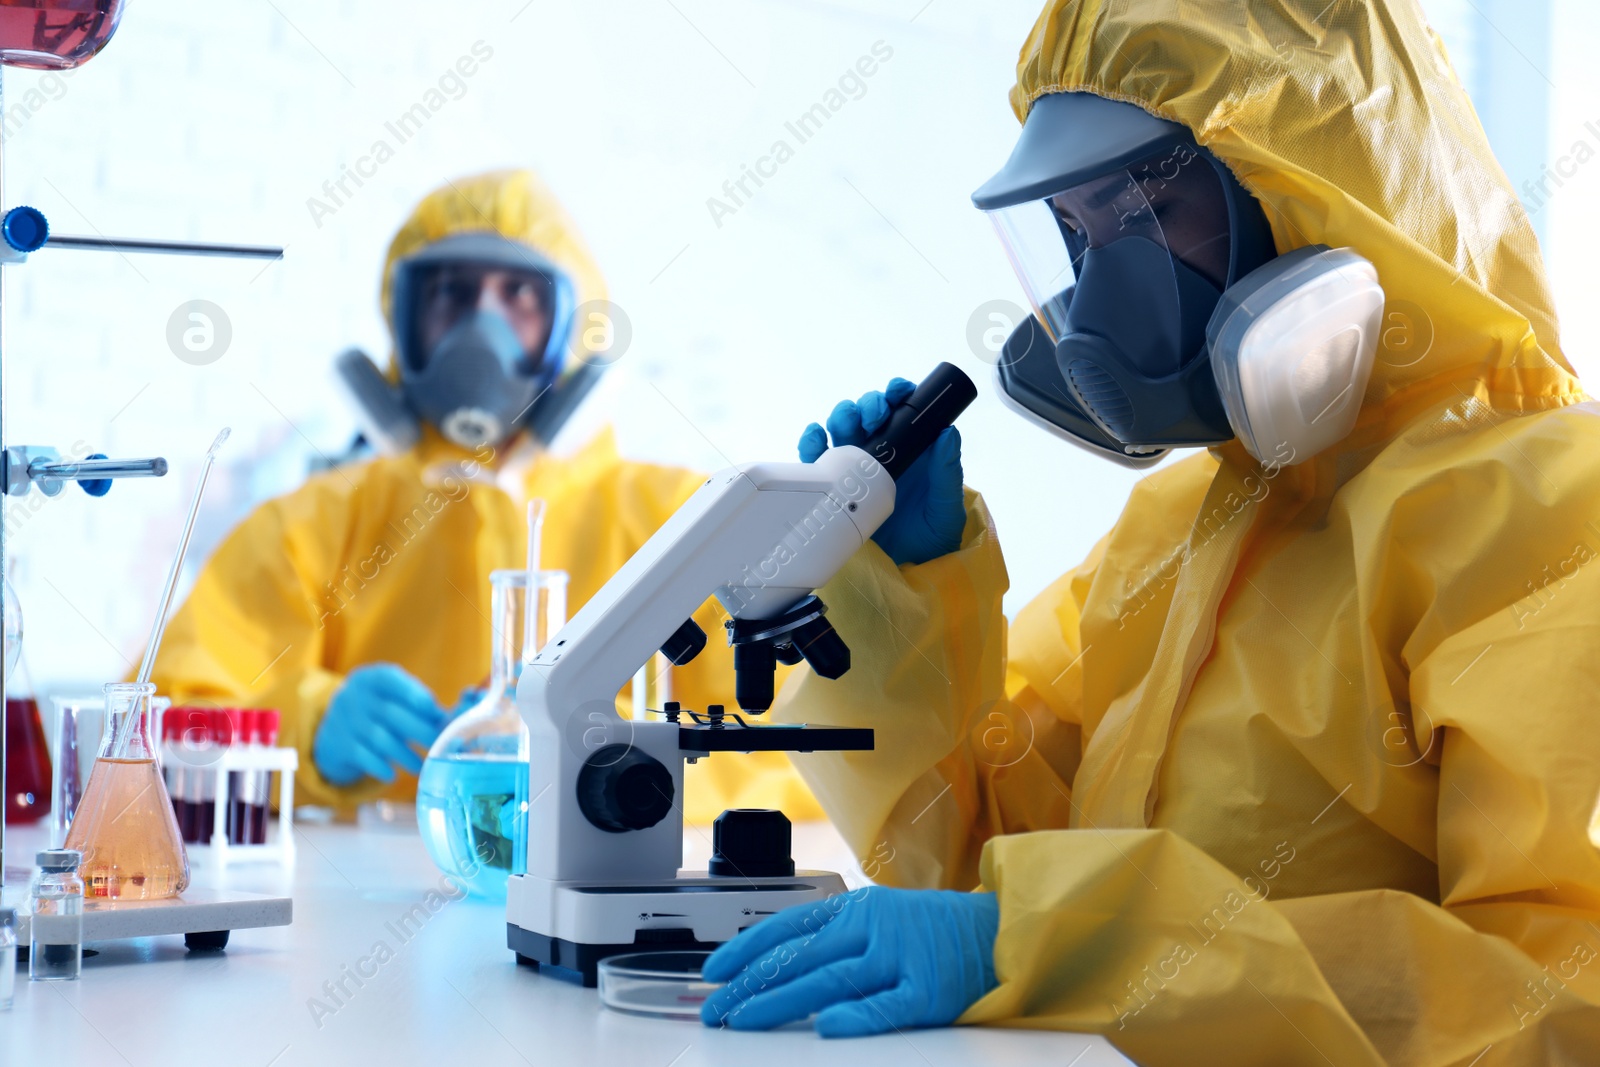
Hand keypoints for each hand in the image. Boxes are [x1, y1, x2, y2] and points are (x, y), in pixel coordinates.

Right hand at [313, 663, 445, 785]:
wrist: (334, 729)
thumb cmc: (379, 711)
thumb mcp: (393, 697)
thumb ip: (422, 702)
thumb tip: (460, 711)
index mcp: (371, 678)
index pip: (389, 678)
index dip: (412, 692)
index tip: (433, 709)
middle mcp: (354, 696)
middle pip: (390, 713)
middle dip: (419, 731)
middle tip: (438, 744)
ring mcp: (343, 720)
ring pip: (379, 738)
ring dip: (404, 755)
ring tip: (420, 766)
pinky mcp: (338, 745)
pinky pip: (363, 757)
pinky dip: (380, 767)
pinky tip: (393, 775)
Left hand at [700, 887, 999, 1037]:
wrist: (1001, 934)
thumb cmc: (934, 931)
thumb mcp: (879, 918)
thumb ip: (833, 938)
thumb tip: (775, 964)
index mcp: (857, 907)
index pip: (788, 926)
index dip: (746, 948)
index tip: (714, 970)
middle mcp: (873, 927)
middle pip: (799, 957)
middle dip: (749, 984)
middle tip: (716, 1009)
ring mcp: (900, 958)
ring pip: (829, 980)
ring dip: (780, 1001)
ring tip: (744, 1020)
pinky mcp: (929, 992)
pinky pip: (885, 1006)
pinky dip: (855, 1016)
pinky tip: (825, 1026)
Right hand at [799, 378, 964, 565]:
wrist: (906, 571)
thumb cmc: (932, 537)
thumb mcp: (946, 505)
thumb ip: (947, 471)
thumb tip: (948, 434)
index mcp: (911, 450)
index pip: (901, 410)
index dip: (896, 393)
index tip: (896, 393)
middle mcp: (881, 454)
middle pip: (866, 414)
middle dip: (867, 405)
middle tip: (874, 416)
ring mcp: (854, 469)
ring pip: (840, 429)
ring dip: (841, 417)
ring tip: (847, 425)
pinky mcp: (833, 487)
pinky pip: (816, 459)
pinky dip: (811, 442)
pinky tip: (816, 439)